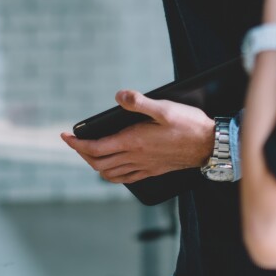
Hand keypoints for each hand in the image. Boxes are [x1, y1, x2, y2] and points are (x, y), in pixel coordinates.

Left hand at [60, 92, 214, 183]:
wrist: (210, 145)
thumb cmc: (189, 125)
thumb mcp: (164, 107)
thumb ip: (139, 102)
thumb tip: (118, 96)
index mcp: (133, 141)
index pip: (95, 148)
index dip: (77, 143)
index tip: (65, 136)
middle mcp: (135, 157)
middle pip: (98, 162)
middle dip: (82, 153)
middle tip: (74, 142)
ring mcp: (144, 167)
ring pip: (109, 173)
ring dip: (94, 164)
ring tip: (89, 152)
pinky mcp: (153, 171)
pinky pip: (124, 178)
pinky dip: (112, 173)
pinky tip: (114, 166)